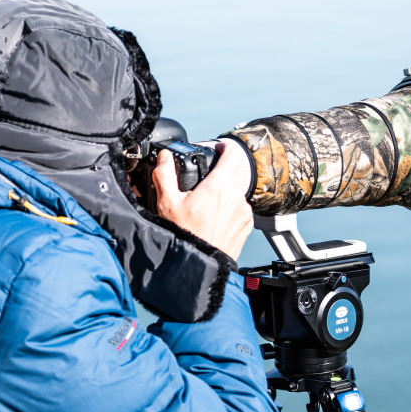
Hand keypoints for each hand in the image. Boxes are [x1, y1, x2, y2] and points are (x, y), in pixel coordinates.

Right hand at [152, 140, 252, 260]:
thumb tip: (164, 158)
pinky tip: (217, 213)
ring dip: (229, 186)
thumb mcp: (167, 203)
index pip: (233, 154)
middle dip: (227, 164)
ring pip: (240, 189)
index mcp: (218, 187)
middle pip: (239, 169)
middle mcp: (235, 197)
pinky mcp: (246, 224)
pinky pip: (242, 206)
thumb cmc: (185, 237)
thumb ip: (165, 175)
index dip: (226, 146)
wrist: (199, 265)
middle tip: (213, 168)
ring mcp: (243, 212)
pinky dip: (233, 204)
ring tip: (211, 195)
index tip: (219, 146)